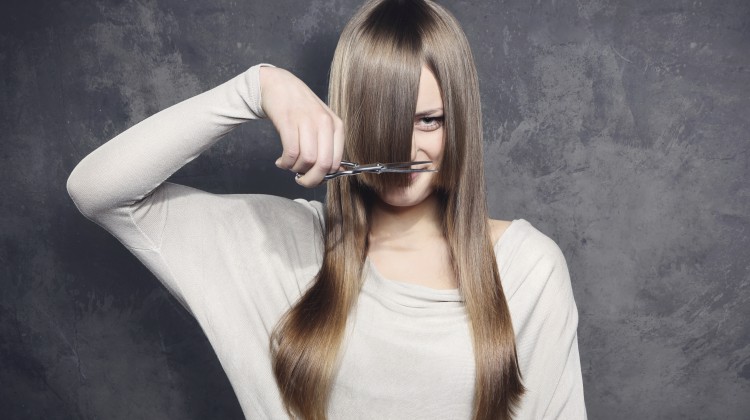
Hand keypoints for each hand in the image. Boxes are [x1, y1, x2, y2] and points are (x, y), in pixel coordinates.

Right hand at [259, 66, 343, 186]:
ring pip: (307, 160)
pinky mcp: (288, 121)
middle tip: (300, 179)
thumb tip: (335, 173)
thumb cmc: (301, 108)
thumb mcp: (321, 124)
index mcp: (336, 125)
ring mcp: (307, 120)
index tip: (313, 177)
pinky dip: (285, 163)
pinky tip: (281, 161)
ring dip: (295, 169)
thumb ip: (329, 147)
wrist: (279, 84)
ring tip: (289, 165)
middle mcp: (324, 122)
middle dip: (310, 179)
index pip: (336, 162)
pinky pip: (290, 152)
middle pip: (323, 164)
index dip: (323, 177)